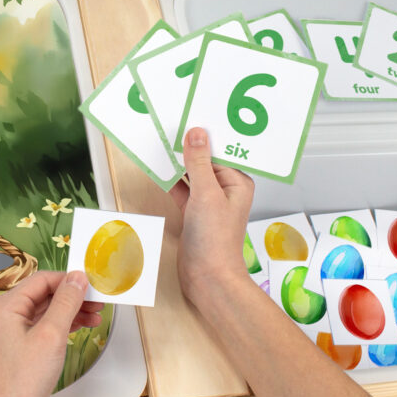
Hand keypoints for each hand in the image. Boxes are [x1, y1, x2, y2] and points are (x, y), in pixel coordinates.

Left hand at [0, 271, 103, 396]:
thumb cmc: (24, 382)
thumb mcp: (52, 335)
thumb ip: (66, 302)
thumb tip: (77, 279)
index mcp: (3, 307)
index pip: (41, 280)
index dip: (68, 281)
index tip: (90, 284)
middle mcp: (1, 315)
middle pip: (42, 294)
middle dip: (71, 297)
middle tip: (97, 301)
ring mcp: (7, 331)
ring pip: (43, 310)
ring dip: (69, 311)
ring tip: (94, 315)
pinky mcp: (15, 345)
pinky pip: (40, 325)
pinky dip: (60, 324)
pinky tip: (80, 326)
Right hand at [170, 127, 254, 305]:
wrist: (207, 278)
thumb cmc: (215, 241)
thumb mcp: (206, 194)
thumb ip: (199, 163)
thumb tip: (196, 134)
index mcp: (238, 183)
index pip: (220, 152)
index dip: (204, 137)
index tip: (188, 119)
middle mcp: (225, 190)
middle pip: (205, 161)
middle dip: (189, 147)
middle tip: (171, 127)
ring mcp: (208, 202)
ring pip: (191, 175)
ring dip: (178, 163)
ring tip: (162, 142)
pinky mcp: (193, 213)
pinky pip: (181, 189)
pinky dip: (171, 180)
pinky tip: (158, 167)